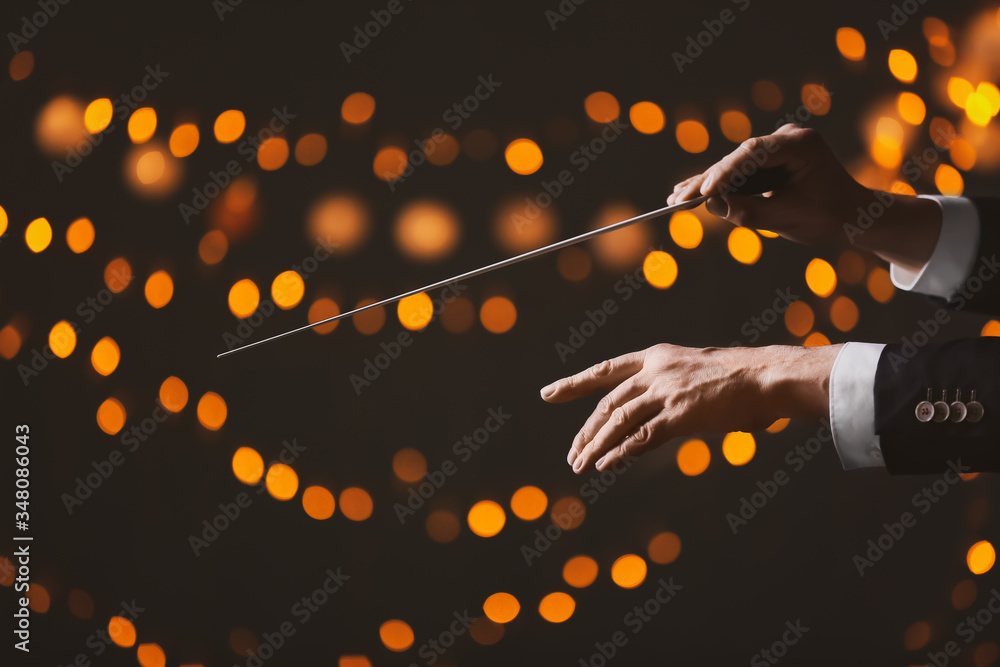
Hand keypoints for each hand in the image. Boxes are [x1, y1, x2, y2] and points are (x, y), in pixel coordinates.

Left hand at [539, 343, 840, 473]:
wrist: (768, 375)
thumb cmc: (740, 378)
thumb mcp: (695, 372)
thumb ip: (669, 390)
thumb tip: (652, 422)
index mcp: (656, 356)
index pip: (605, 370)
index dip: (574, 384)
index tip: (548, 394)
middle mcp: (655, 370)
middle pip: (607, 403)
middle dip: (586, 431)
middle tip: (572, 455)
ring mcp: (666, 391)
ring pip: (618, 421)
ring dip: (596, 446)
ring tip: (581, 466)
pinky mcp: (680, 414)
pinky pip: (641, 437)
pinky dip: (621, 452)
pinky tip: (607, 465)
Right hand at [666, 124, 940, 271]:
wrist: (855, 217)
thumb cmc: (828, 218)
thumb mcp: (786, 219)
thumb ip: (748, 211)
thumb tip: (710, 205)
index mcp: (801, 145)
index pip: (752, 152)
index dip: (723, 172)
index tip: (702, 191)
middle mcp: (789, 138)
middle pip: (739, 158)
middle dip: (708, 180)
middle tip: (677, 197)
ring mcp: (780, 147)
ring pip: (737, 166)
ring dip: (709, 183)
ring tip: (676, 197)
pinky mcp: (773, 160)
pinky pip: (743, 173)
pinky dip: (723, 186)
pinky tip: (693, 193)